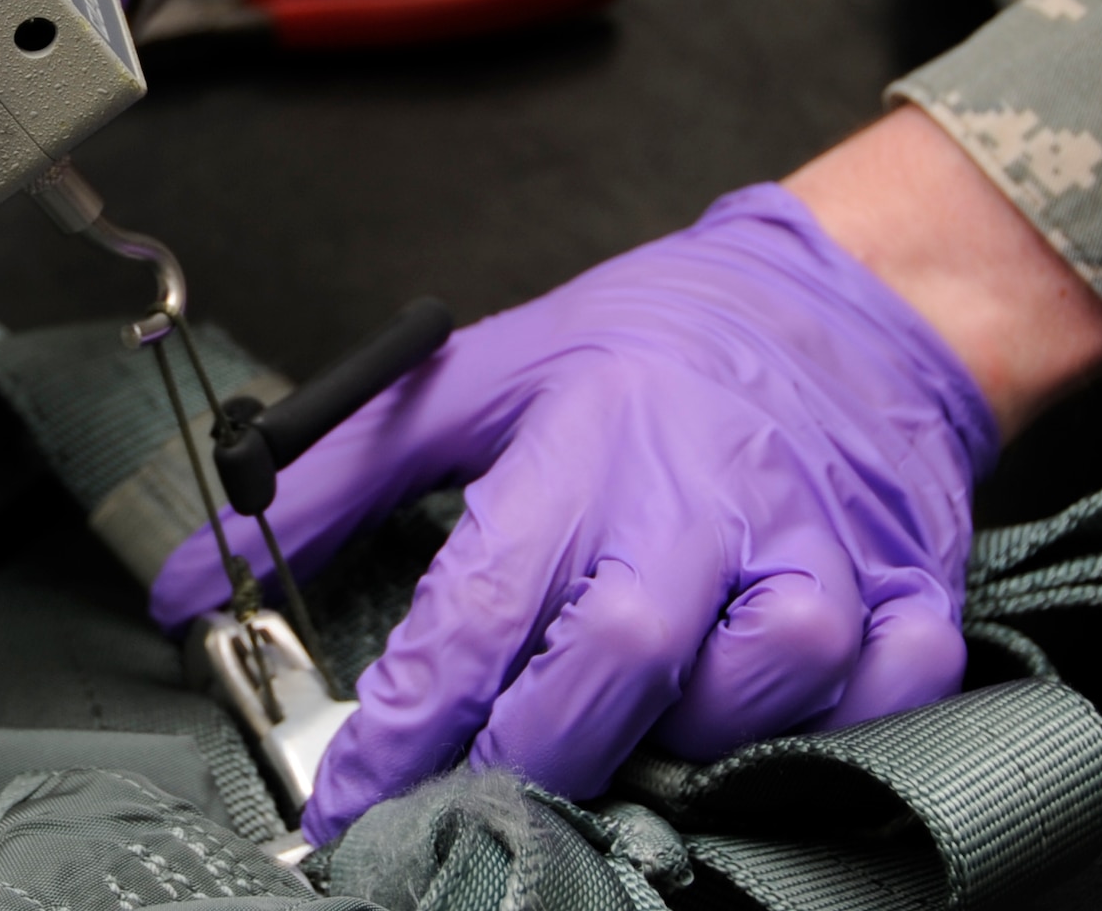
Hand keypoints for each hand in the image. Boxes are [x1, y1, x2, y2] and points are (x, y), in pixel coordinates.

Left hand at [152, 181, 998, 843]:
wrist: (837, 301)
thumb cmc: (646, 346)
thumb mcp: (479, 378)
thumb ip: (338, 477)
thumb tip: (192, 582)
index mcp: (586, 438)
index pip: (478, 608)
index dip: (403, 726)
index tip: (348, 799)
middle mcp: (702, 496)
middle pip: (610, 666)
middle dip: (526, 756)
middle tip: (471, 795)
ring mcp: (819, 547)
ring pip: (748, 697)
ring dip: (673, 739)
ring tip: (625, 721)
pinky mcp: (909, 590)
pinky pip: (875, 703)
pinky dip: (819, 732)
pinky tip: (758, 711)